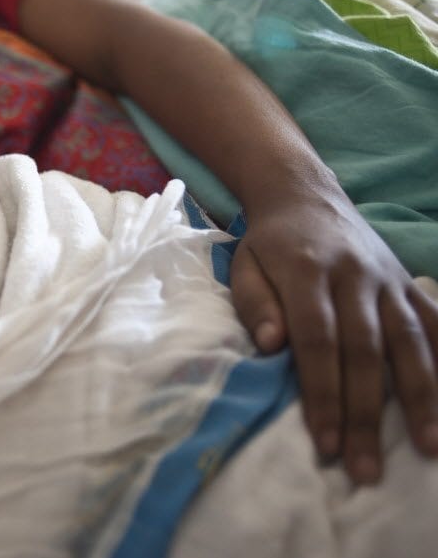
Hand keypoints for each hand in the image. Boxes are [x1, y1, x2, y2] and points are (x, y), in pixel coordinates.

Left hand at [231, 185, 437, 484]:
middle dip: (366, 414)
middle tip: (365, 469)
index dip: (322, 393)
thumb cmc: (269, 244)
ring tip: (429, 448)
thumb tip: (268, 345)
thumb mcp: (244, 264)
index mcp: (308, 272)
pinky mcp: (410, 282)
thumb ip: (253, 303)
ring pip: (412, 342)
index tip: (323, 443)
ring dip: (423, 398)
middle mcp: (356, 277)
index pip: (317, 341)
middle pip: (365, 352)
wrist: (306, 195)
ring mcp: (389, 280)